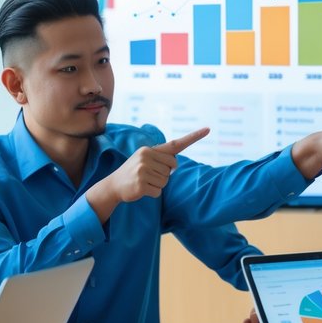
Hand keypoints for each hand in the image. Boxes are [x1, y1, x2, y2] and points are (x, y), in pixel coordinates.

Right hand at [85, 128, 208, 220]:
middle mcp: (146, 157)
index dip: (193, 137)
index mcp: (149, 150)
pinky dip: (152, 193)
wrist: (113, 185)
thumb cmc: (134, 172)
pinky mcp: (141, 184)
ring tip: (144, 181)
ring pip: (165, 181)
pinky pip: (158, 191)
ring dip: (157, 185)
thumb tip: (174, 165)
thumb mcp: (145, 160)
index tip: (208, 129)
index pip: (175, 144)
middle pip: (172, 168)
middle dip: (164, 175)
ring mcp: (143, 170)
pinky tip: (142, 189)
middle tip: (149, 175)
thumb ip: (161, 159)